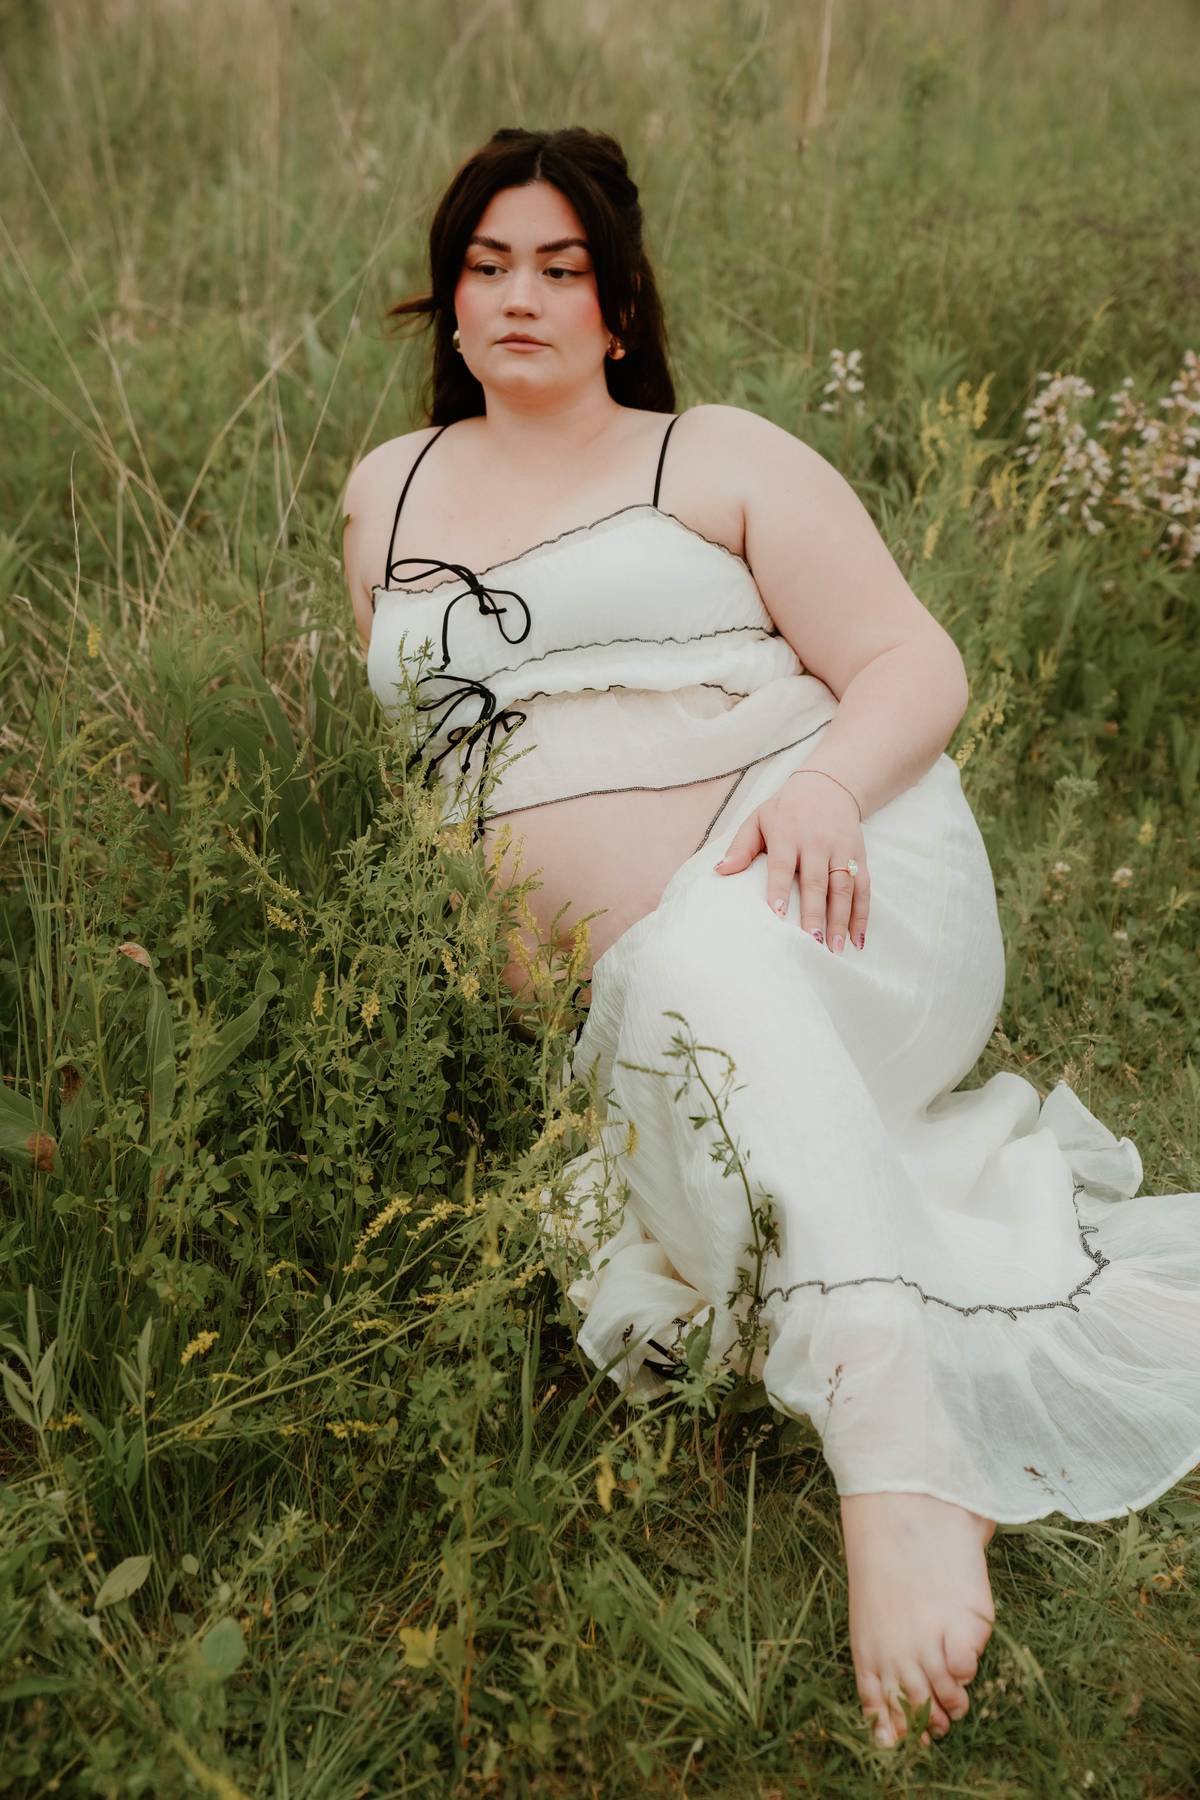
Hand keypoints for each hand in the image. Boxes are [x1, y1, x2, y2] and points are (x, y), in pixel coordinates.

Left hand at [712, 769, 868, 953]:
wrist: (828, 786)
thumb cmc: (785, 810)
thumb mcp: (758, 819)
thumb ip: (741, 847)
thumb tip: (720, 871)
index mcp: (787, 834)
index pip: (782, 864)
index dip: (780, 889)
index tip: (778, 914)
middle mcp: (816, 843)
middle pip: (816, 881)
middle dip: (815, 913)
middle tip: (811, 942)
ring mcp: (841, 850)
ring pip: (843, 888)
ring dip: (841, 920)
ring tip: (835, 949)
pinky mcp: (860, 856)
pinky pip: (863, 888)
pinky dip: (862, 915)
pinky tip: (858, 939)